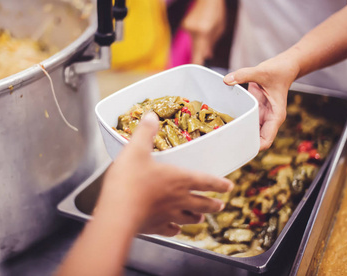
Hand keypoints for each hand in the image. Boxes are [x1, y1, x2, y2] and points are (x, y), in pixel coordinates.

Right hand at [98, 112, 233, 236]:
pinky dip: (176, 230)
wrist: (117, 212)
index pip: (206, 181)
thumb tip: (152, 116)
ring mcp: (168, 216)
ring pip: (190, 219)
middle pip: (203, 204)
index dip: (219, 183)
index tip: (229, 186)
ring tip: (201, 218)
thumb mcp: (135, 149)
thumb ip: (145, 132)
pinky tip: (175, 229)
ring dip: (198, 217)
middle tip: (220, 205)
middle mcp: (178, 199)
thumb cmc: (129, 180)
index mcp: (179, 179)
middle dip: (213, 204)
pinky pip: (171, 230)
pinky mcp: (155, 227)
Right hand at [181, 0, 225, 64]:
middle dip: (200, 53)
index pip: (198, 53)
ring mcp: (187, 28)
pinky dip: (196, 35)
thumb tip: (207, 55)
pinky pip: (191, 36)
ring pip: (193, 43)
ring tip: (206, 31)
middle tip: (206, 51)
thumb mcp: (219, 29)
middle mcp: (194, 31)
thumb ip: (211, 43)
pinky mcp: (184, 26)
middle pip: (195, 49)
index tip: (196, 72)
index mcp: (204, 33)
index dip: (197, 63)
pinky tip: (201, 28)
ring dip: (199, 42)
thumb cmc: (216, 11)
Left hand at [223, 54, 298, 149]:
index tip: (238, 148)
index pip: (266, 140)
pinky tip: (226, 124)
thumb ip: (244, 75)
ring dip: (239, 134)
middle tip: (224, 144)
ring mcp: (262, 115)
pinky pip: (247, 120)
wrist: (284, 66)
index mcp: (275, 116)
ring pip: (250, 131)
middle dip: (243, 143)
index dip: (254, 147)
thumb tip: (226, 80)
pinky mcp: (256, 109)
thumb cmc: (278, 70)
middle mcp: (269, 119)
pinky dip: (238, 123)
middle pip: (256, 139)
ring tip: (222, 136)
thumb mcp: (261, 71)